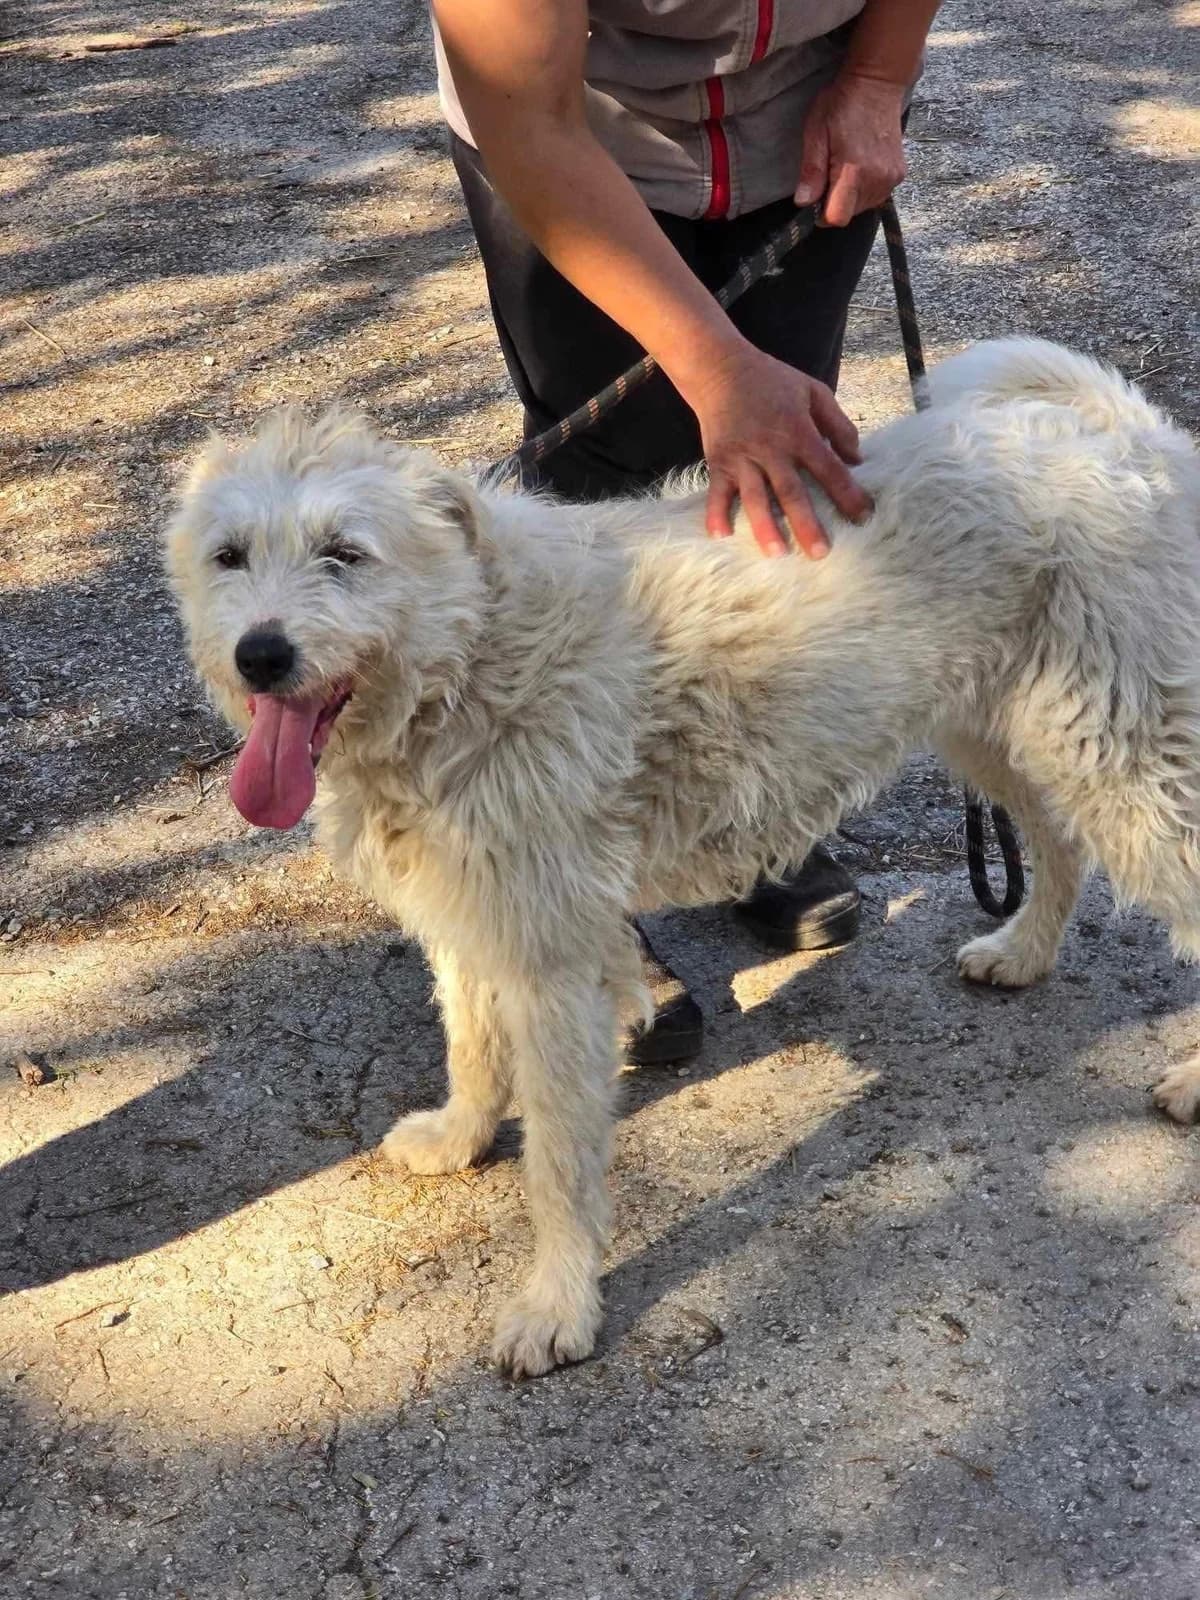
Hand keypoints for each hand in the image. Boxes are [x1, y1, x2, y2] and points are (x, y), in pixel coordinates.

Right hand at [690, 343, 871, 558]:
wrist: (720, 368)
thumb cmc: (772, 381)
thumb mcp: (813, 392)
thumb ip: (838, 425)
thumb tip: (856, 459)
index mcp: (798, 431)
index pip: (828, 467)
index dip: (847, 492)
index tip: (863, 516)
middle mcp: (770, 447)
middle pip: (791, 491)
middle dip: (806, 523)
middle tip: (820, 553)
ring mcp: (742, 457)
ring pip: (754, 496)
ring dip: (765, 526)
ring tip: (777, 553)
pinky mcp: (719, 461)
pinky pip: (716, 492)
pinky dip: (716, 513)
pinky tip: (721, 536)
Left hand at [794, 71, 906, 226]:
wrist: (878, 83)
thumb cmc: (844, 103)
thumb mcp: (816, 133)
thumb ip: (811, 172)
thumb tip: (803, 202)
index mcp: (854, 172)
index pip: (836, 218)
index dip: (821, 214)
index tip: (816, 197)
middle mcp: (877, 180)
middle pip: (849, 214)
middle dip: (835, 202)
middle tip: (830, 171)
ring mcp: (891, 178)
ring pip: (862, 207)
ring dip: (850, 195)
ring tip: (846, 164)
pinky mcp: (899, 174)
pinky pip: (876, 195)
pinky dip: (865, 188)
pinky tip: (861, 164)